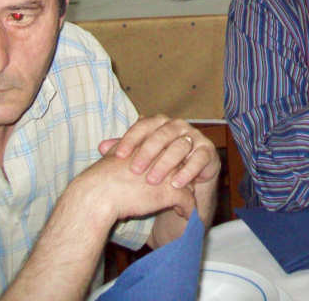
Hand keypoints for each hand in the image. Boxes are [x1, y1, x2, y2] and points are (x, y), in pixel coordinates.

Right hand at [74, 149, 198, 224]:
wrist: (99, 193)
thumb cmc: (102, 175)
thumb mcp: (114, 152)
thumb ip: (121, 144)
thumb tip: (112, 145)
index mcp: (155, 144)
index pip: (173, 150)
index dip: (172, 163)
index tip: (168, 175)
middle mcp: (167, 156)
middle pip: (185, 165)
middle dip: (184, 176)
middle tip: (180, 188)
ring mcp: (172, 174)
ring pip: (190, 183)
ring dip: (187, 193)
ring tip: (181, 204)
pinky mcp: (172, 193)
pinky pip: (189, 202)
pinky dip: (189, 210)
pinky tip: (185, 215)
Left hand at [98, 115, 219, 189]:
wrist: (189, 175)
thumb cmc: (160, 162)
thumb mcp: (142, 156)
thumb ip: (125, 149)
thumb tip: (100, 146)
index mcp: (160, 123)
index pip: (143, 125)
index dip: (130, 139)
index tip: (117, 156)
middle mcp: (178, 126)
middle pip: (162, 134)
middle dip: (148, 152)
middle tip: (135, 170)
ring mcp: (195, 136)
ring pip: (181, 145)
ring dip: (166, 163)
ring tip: (153, 180)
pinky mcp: (208, 151)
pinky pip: (199, 158)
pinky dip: (187, 171)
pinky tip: (176, 184)